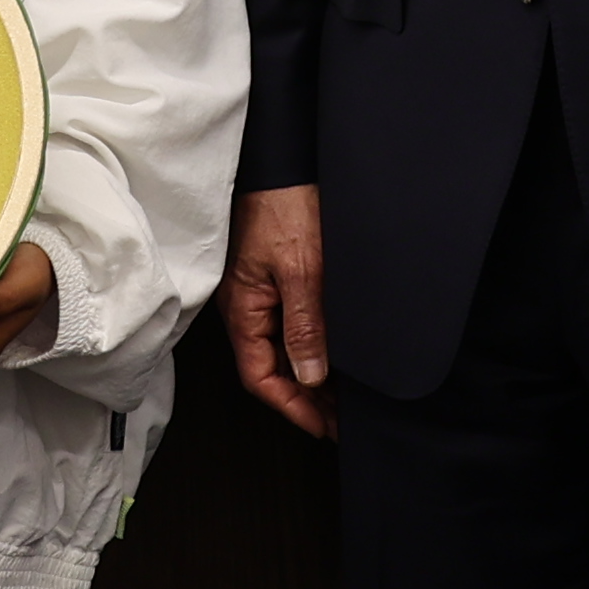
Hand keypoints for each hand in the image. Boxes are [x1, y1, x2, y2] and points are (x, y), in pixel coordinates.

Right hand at [223, 182, 333, 438]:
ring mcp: (261, 294)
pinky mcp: (276, 279)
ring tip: (344, 396)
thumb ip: (303, 324)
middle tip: (341, 420)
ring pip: (282, 349)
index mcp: (244, 309)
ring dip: (310, 376)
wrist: (283, 161)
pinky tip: (336, 355)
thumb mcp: (300, 269)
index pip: (260, 376)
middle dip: (305, 399)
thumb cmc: (282, 205)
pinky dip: (312, 347)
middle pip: (271, 368)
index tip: (323, 427)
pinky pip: (290, 325)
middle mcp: (248, 307)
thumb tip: (308, 375)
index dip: (291, 407)